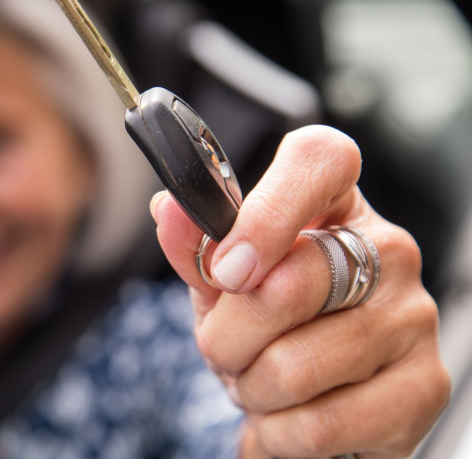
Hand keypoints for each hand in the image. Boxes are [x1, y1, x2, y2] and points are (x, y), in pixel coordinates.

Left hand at [151, 125, 449, 457]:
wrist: (318, 398)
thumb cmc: (269, 327)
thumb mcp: (223, 285)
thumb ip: (195, 247)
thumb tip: (169, 208)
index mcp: (335, 206)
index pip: (320, 161)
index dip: (265, 213)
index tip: (226, 269)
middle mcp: (387, 251)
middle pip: (288, 285)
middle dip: (227, 338)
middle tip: (227, 349)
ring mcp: (412, 317)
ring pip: (293, 367)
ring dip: (249, 389)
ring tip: (260, 383)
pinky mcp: (423, 386)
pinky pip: (318, 424)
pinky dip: (276, 432)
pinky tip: (286, 416)